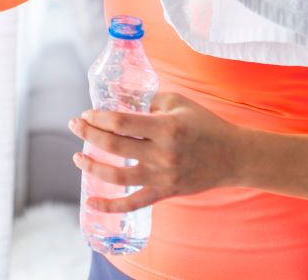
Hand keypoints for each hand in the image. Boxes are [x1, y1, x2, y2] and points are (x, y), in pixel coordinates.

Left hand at [67, 91, 244, 212]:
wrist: (233, 156)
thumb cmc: (205, 124)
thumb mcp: (179, 102)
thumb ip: (149, 100)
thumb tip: (120, 100)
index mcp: (166, 127)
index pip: (121, 122)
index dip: (98, 118)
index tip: (87, 113)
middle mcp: (162, 153)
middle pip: (114, 146)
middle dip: (88, 134)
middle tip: (74, 125)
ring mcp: (162, 176)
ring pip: (117, 175)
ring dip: (91, 167)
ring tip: (77, 157)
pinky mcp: (165, 192)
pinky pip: (133, 203)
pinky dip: (110, 206)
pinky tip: (90, 202)